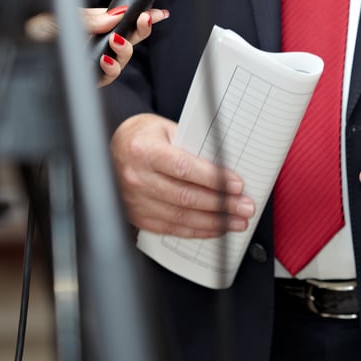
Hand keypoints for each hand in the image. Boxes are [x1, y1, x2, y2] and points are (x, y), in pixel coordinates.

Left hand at [24, 6, 168, 86]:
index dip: (143, 19)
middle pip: (131, 40)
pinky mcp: (90, 80)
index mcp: (95, 27)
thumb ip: (89, 17)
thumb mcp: (60, 16)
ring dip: (125, 50)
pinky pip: (108, 76)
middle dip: (142, 30)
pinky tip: (105, 59)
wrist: (17, 51)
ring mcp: (95, 63)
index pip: (125, 22)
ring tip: (117, 41)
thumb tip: (115, 16)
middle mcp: (98, 45)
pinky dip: (110, 67)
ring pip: (123, 60)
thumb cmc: (35, 33)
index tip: (159, 13)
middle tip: (145, 21)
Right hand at [111, 113, 254, 237]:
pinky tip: (214, 228)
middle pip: (185, 196)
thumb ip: (192, 146)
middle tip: (244, 207)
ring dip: (213, 221)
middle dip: (221, 205)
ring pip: (180, 216)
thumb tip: (226, 165)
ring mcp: (135, 200)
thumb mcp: (167, 130)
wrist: (115, 149)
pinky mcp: (137, 216)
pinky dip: (196, 230)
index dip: (213, 179)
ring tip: (236, 221)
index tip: (237, 186)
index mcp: (144, 151)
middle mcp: (137, 178)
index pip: (183, 168)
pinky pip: (170, 228)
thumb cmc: (144, 137)